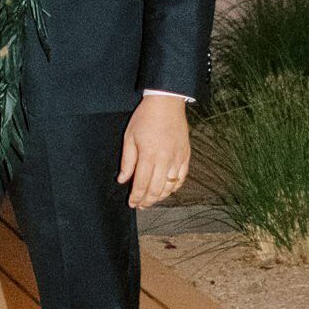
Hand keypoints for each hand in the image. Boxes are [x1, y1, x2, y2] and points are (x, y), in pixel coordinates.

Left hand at [118, 93, 190, 207]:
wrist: (167, 103)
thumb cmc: (145, 118)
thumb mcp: (129, 137)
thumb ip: (127, 161)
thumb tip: (122, 180)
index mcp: (148, 155)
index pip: (141, 184)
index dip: (136, 197)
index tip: (132, 203)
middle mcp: (165, 160)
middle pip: (156, 189)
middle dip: (147, 201)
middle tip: (141, 205)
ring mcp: (177, 159)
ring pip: (170, 186)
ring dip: (160, 197)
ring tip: (152, 200)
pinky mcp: (186, 156)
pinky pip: (182, 178)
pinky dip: (174, 187)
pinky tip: (167, 190)